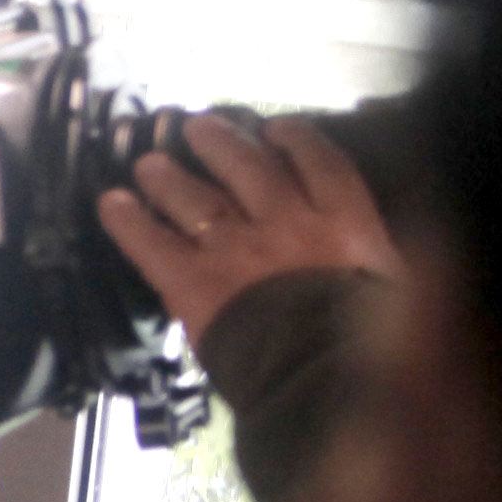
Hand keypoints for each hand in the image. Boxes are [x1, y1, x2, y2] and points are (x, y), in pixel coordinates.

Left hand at [96, 114, 399, 350]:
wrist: (323, 374)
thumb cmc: (368, 340)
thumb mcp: (392, 286)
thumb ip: (374, 255)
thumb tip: (379, 248)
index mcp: (345, 219)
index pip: (321, 161)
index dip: (296, 138)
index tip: (276, 128)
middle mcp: (287, 219)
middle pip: (247, 166)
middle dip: (220, 142)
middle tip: (196, 127)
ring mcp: (235, 246)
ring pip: (195, 196)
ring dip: (167, 176)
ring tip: (148, 164)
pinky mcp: (192, 278)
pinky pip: (151, 242)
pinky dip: (127, 221)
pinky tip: (110, 203)